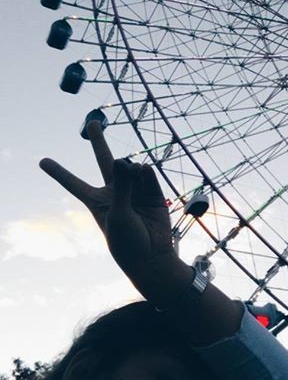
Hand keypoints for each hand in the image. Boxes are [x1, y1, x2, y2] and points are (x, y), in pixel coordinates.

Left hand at [40, 122, 187, 299]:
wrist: (153, 256)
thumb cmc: (127, 241)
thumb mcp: (116, 213)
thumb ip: (120, 184)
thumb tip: (126, 159)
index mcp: (95, 201)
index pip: (73, 183)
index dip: (58, 172)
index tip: (42, 161)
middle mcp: (114, 192)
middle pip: (104, 161)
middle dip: (98, 141)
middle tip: (94, 123)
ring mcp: (134, 191)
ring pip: (131, 167)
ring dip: (132, 169)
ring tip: (135, 175)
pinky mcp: (153, 193)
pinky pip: (148, 174)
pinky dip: (146, 173)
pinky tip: (145, 173)